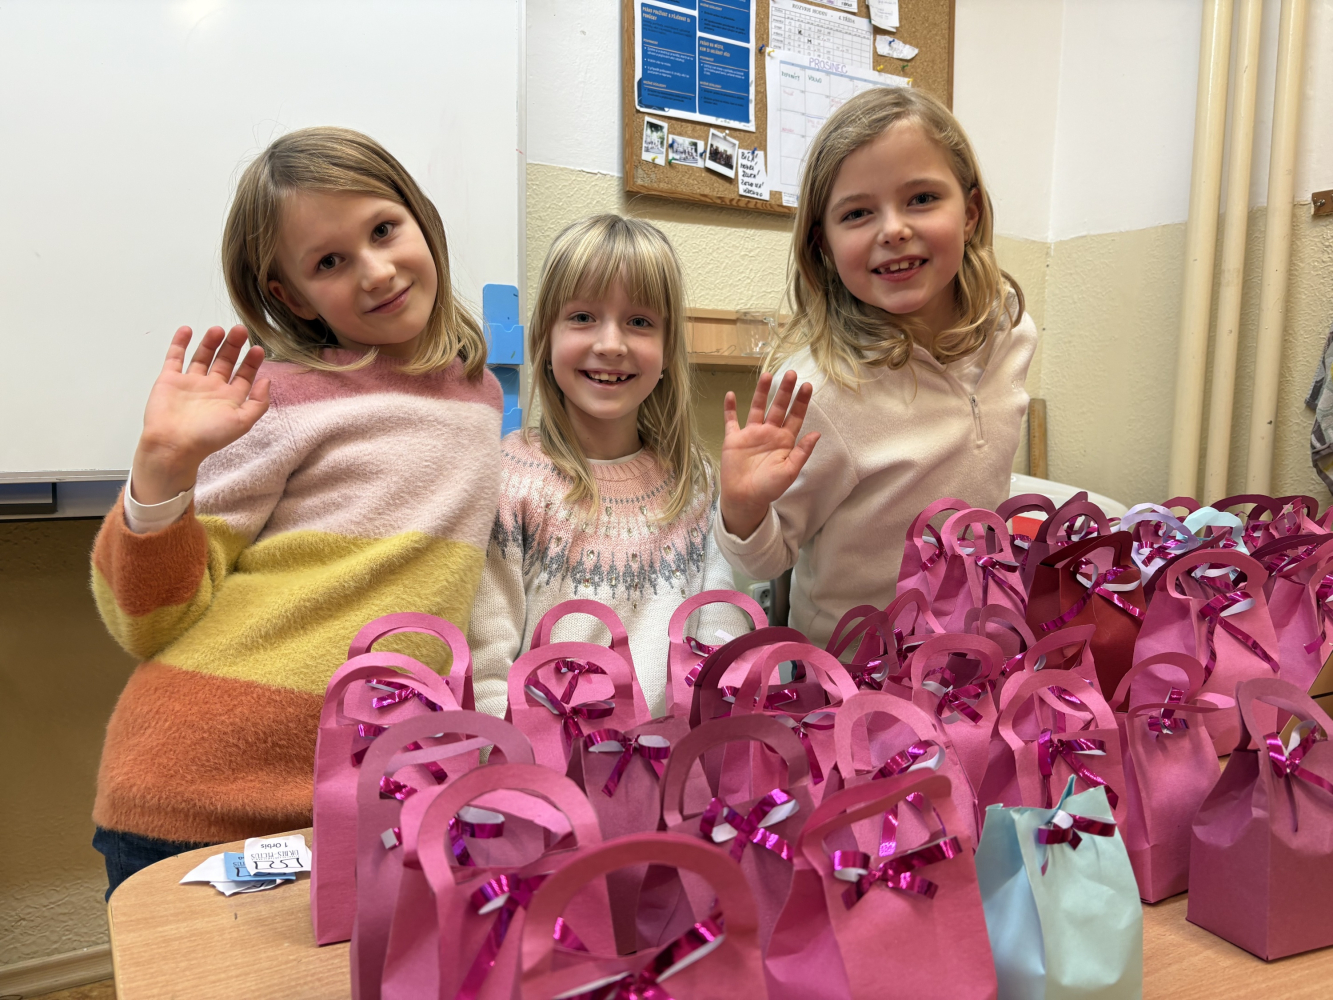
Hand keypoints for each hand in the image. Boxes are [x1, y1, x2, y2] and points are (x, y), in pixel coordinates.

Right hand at [131, 325, 270, 503]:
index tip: (257, 348)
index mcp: (229, 399)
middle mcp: (211, 389)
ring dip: (211, 342)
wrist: (173, 445)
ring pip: (203, 357)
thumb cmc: (208, 437)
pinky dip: (180, 343)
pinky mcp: (169, 380)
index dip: (251, 362)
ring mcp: (190, 383)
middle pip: (225, 362)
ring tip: (219, 329)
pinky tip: (187, 330)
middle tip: (240, 330)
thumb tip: (267, 381)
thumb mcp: (242, 422)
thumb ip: (258, 403)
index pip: (244, 376)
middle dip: (233, 346)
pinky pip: (175, 358)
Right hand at [720, 370, 819, 539]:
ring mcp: (751, 434)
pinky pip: (731, 420)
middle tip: (791, 373)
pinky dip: (730, 408)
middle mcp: (769, 433)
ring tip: (767, 375)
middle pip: (778, 407)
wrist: (745, 498)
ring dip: (761, 392)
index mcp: (784, 441)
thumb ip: (802, 452)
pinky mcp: (734, 439)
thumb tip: (817, 433)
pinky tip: (730, 394)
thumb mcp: (790, 471)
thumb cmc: (769, 488)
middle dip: (785, 390)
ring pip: (757, 408)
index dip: (801, 402)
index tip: (807, 385)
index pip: (795, 416)